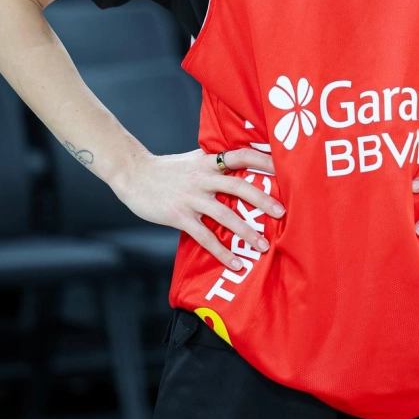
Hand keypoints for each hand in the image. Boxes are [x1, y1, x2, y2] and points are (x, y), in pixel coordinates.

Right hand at [113, 147, 284, 270]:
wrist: (133, 174)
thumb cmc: (167, 169)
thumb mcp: (194, 158)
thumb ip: (215, 162)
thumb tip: (241, 162)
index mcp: (208, 161)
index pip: (241, 155)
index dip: (263, 159)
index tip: (285, 167)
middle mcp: (203, 177)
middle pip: (238, 185)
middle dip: (262, 200)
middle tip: (282, 212)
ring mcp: (191, 197)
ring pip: (224, 214)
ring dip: (246, 231)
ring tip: (263, 246)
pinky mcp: (179, 216)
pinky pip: (204, 236)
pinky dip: (221, 251)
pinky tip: (234, 263)